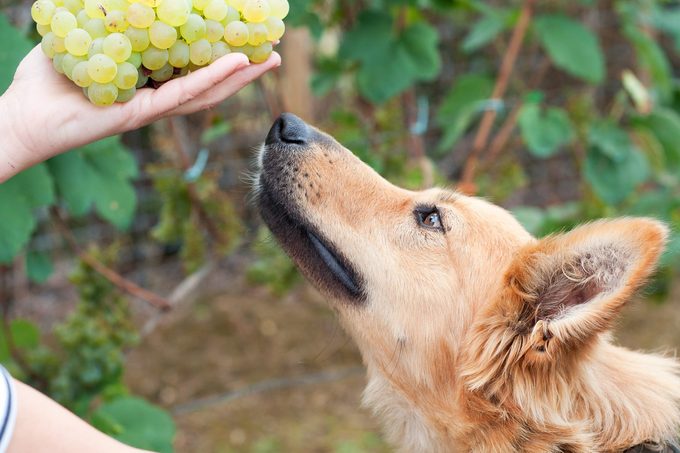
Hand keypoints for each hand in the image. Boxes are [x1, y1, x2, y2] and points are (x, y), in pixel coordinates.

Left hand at [0, 45, 280, 181]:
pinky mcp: (143, 114)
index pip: (189, 67)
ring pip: (206, 91)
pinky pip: (184, 94)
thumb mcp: (81, 37)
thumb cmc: (45, 82)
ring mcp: (152, 108)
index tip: (240, 38)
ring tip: (269, 59)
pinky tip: (236, 64)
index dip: (217, 54)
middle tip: (270, 51)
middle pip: (208, 83)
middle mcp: (156, 97)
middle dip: (242, 70)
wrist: (24, 116)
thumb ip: (103, 21)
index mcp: (146, 81)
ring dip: (240, 77)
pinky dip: (212, 78)